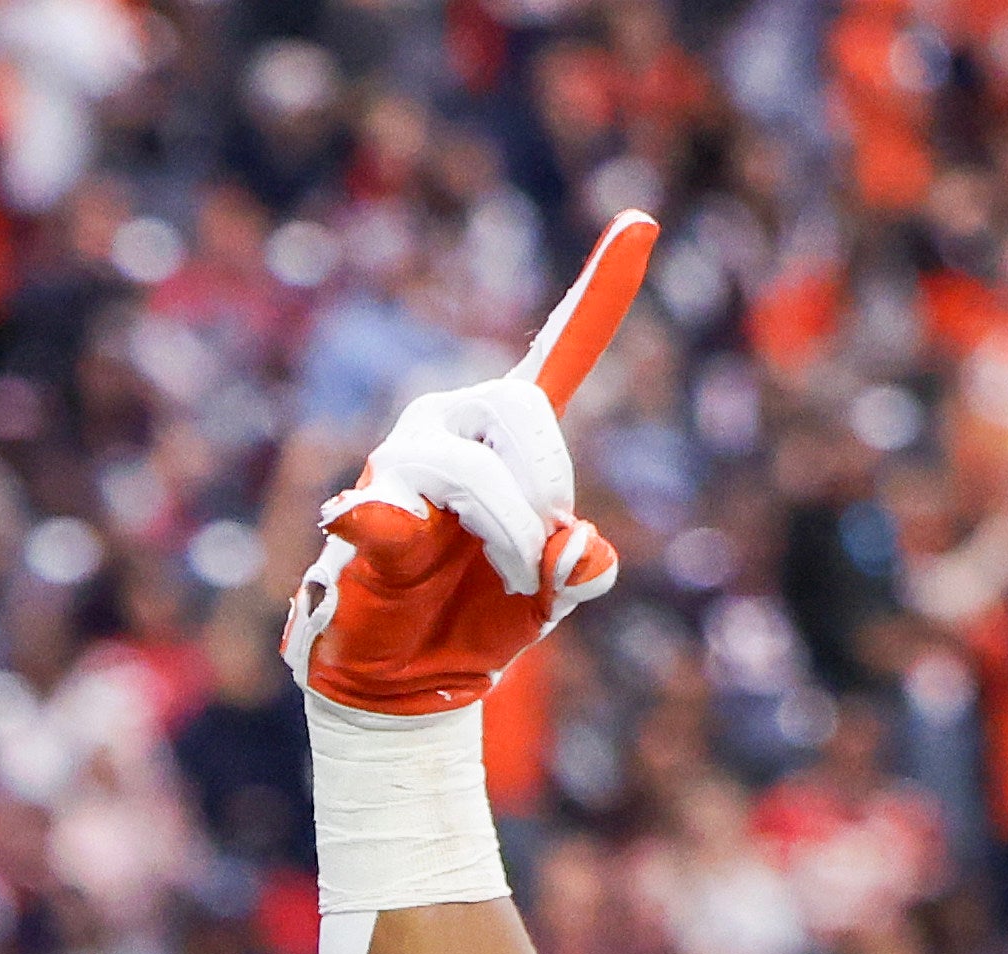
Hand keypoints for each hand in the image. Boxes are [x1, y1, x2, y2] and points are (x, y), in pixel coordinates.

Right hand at [280, 216, 650, 721]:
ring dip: (510, 534)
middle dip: (546, 481)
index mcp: (507, 431)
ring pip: (473, 471)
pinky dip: (389, 525)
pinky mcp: (365, 510)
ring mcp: (402, 459)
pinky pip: (387, 511)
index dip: (601, 291)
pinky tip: (379, 532)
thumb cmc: (481, 617)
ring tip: (512, 579)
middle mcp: (450, 423)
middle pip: (520, 403)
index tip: (642, 221)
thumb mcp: (553, 596)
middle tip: (546, 547)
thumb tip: (577, 553)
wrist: (411, 677)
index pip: (560, 350)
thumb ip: (582, 570)